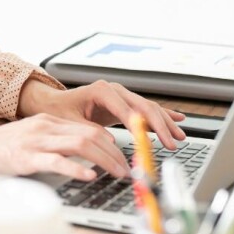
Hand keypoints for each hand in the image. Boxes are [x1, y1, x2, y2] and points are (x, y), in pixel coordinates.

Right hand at [0, 113, 130, 181]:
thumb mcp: (31, 139)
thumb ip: (55, 143)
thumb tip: (86, 157)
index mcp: (48, 122)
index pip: (90, 128)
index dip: (113, 144)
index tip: (126, 158)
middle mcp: (44, 127)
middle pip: (91, 134)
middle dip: (116, 153)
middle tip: (129, 170)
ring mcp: (35, 141)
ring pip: (80, 144)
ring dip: (105, 160)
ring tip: (118, 173)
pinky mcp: (25, 157)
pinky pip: (56, 161)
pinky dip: (76, 168)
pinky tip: (89, 176)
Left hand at [19, 78, 185, 150]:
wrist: (54, 102)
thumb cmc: (60, 110)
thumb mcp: (71, 122)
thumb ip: (89, 130)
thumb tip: (109, 141)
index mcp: (101, 90)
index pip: (126, 109)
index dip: (140, 125)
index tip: (150, 140)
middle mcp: (114, 89)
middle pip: (143, 107)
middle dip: (160, 126)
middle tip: (171, 143)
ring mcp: (121, 95)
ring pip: (148, 108)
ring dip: (165, 122)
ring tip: (179, 137)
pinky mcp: (124, 103)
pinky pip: (147, 109)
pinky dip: (163, 114)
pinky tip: (178, 119)